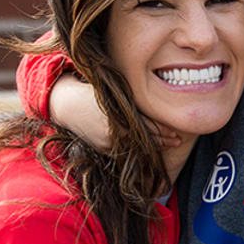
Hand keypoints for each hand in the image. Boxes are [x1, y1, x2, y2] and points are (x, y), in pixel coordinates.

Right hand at [48, 74, 180, 149]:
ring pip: (136, 148)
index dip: (163, 131)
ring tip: (169, 144)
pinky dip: (137, 150)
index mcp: (118, 117)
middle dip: (163, 141)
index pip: (146, 126)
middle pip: (144, 140)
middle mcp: (113, 132)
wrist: (65, 105)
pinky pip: (124, 151)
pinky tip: (149, 149)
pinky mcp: (102, 149)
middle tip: (178, 141)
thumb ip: (132, 101)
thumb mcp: (112, 92)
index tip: (177, 133)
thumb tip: (155, 101)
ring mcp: (107, 143)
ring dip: (153, 147)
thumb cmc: (92, 93)